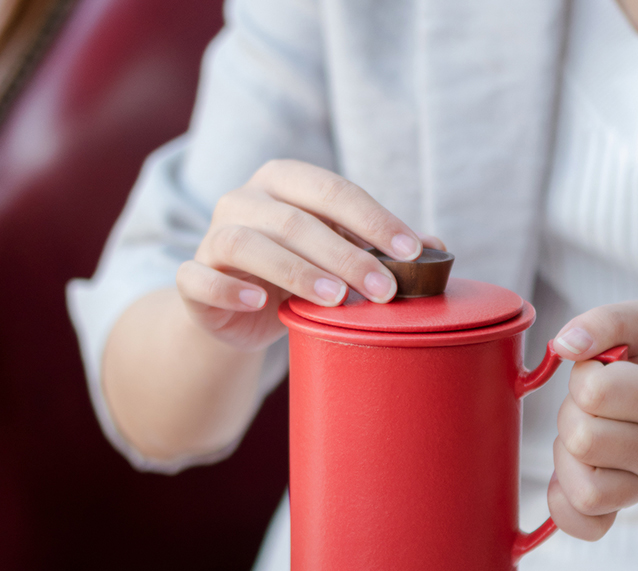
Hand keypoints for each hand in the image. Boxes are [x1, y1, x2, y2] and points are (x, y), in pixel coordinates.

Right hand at [176, 160, 443, 351]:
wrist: (235, 311)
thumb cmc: (295, 276)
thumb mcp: (338, 258)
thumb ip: (379, 249)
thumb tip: (438, 249)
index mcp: (284, 183)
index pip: (333, 191)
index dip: (374, 219)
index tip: (412, 252)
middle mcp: (244, 200)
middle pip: (295, 219)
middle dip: (345, 254)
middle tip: (384, 290)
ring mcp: (213, 237)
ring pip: (247, 243)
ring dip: (295, 270)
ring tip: (335, 299)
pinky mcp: (191, 278)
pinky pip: (200, 277)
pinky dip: (228, 289)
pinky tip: (260, 303)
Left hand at [548, 302, 637, 540]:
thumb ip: (604, 322)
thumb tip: (564, 344)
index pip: (596, 394)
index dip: (584, 373)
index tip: (605, 366)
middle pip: (582, 440)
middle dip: (571, 410)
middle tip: (594, 399)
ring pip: (582, 488)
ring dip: (566, 452)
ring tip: (588, 426)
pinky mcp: (624, 504)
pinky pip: (584, 524)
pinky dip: (563, 504)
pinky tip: (570, 470)